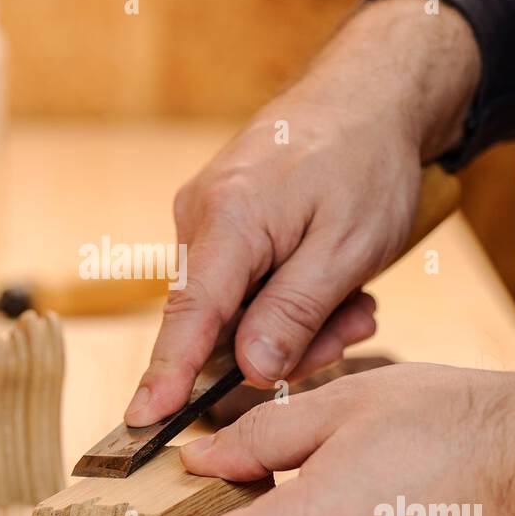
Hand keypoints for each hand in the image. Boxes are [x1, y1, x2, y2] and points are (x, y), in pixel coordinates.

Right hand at [125, 0, 480, 426]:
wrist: (370, 95)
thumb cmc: (366, 161)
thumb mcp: (348, 247)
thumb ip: (294, 313)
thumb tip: (250, 369)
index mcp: (229, 219)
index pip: (189, 316)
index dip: (167, 374)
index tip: (143, 420)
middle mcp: (201, 217)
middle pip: (219, 322)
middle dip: (287, 342)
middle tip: (355, 323)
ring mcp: (208, 218)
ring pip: (238, 309)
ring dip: (298, 319)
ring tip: (355, 297)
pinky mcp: (223, 223)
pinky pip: (245, 285)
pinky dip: (290, 295)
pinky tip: (334, 281)